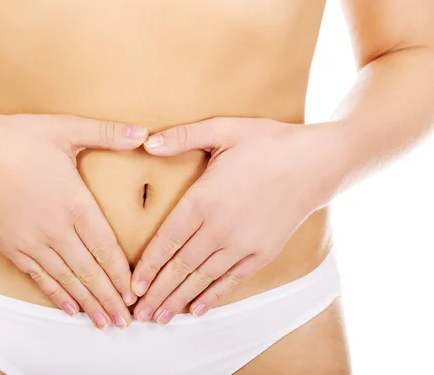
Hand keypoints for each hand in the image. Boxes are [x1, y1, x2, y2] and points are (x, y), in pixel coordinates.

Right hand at [0, 110, 147, 329]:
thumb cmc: (17, 136)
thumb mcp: (66, 128)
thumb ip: (108, 133)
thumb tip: (147, 132)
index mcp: (74, 202)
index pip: (106, 248)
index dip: (121, 275)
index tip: (134, 295)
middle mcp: (54, 229)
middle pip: (89, 272)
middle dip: (110, 299)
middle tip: (127, 322)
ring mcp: (30, 241)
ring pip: (66, 280)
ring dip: (87, 304)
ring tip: (104, 323)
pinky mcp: (10, 246)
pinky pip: (38, 277)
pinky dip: (56, 295)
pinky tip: (69, 308)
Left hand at [131, 117, 342, 323]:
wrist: (316, 162)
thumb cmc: (267, 142)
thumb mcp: (223, 129)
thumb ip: (182, 136)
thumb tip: (146, 142)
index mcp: (204, 199)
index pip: (167, 241)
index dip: (147, 267)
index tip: (132, 286)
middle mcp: (220, 228)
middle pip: (180, 267)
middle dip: (156, 293)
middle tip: (138, 315)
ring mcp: (243, 244)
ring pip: (202, 278)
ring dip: (178, 300)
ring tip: (159, 319)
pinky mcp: (262, 253)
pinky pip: (231, 280)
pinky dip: (212, 296)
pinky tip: (197, 310)